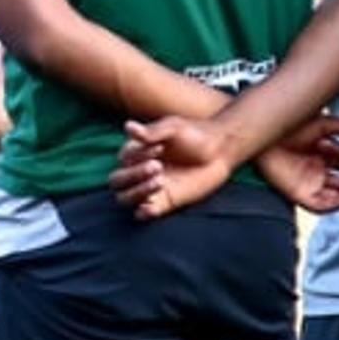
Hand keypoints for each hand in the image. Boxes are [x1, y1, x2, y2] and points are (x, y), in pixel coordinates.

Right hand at [108, 116, 238, 219]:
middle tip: (159, 167)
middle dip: (133, 175)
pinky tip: (151, 207)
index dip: (137, 156)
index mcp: (137, 151)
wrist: (221, 150)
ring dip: (137, 192)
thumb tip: (128, 127)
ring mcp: (150, 188)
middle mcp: (139, 171)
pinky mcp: (165, 201)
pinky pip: (144, 212)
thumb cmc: (195, 134)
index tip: (161, 147)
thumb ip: (151, 132)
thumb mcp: (173, 127)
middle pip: (117, 181)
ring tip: (160, 182)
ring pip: (126, 198)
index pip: (122, 159)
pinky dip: (143, 212)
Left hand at [253, 115, 338, 214]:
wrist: (263, 133)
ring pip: (338, 196)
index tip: (337, 146)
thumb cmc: (288, 126)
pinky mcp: (299, 194)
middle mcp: (316, 172)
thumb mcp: (323, 125)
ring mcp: (308, 184)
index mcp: (320, 156)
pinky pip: (322, 205)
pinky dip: (336, 203)